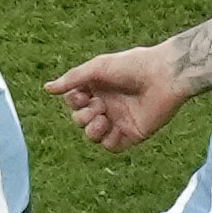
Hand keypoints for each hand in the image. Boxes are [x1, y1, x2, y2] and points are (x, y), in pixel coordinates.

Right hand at [44, 44, 191, 150]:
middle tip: (99, 105)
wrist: (164, 76)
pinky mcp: (133, 134)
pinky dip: (105, 140)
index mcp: (98, 89)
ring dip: (90, 129)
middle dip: (82, 115)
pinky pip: (111, 146)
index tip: (83, 94)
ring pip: (92, 135)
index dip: (73, 101)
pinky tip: (109, 127)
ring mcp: (119, 120)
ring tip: (103, 118)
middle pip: (80, 120)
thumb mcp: (97, 68)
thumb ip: (72, 80)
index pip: (74, 102)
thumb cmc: (132, 66)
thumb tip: (47, 89)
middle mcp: (107, 105)